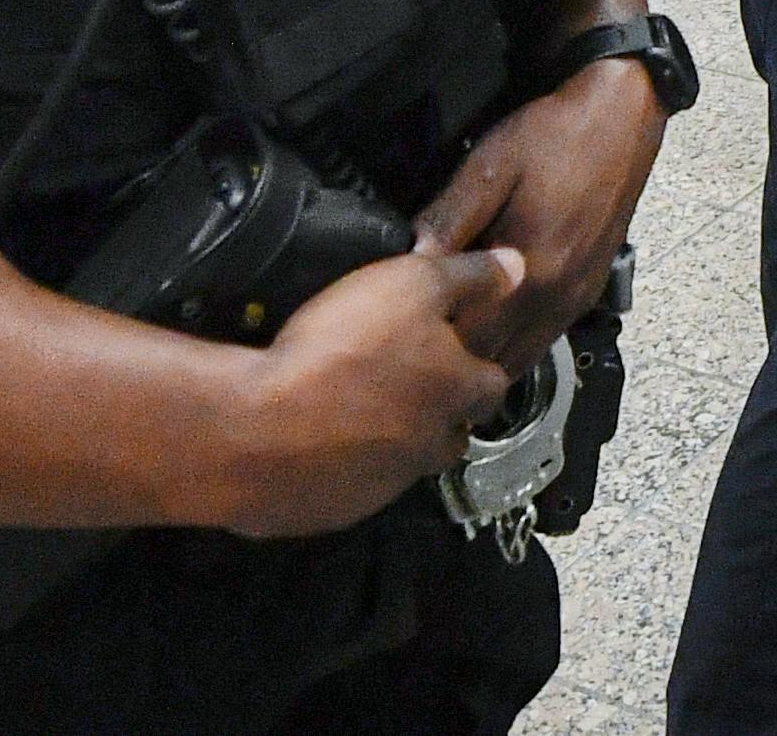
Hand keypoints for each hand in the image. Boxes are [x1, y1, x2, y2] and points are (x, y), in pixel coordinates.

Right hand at [230, 244, 523, 535]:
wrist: (259, 432)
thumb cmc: (342, 349)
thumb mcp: (410, 285)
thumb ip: (467, 277)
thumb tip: (517, 266)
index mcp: (455, 392)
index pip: (493, 385)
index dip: (477, 367)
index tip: (458, 355)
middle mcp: (429, 446)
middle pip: (453, 435)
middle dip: (439, 413)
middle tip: (405, 384)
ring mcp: (384, 485)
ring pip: (404, 464)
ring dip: (391, 442)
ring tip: (356, 410)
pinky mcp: (337, 509)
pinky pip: (350, 487)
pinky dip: (341, 467)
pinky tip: (312, 440)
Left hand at [414, 58, 667, 371]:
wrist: (622, 119)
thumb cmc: (558, 135)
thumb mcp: (491, 164)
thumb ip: (451, 216)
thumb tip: (413, 257)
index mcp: (532, 266)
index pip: (467, 336)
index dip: (427, 341)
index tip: (398, 329)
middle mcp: (558, 293)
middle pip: (492, 360)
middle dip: (450, 363)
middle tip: (412, 343)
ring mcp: (576, 297)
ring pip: (519, 359)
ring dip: (482, 360)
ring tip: (444, 344)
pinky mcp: (587, 291)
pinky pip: (543, 342)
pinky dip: (511, 346)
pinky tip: (487, 326)